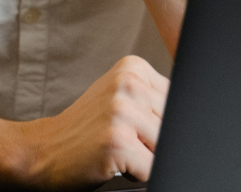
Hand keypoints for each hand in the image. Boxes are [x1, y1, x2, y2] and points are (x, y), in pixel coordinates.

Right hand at [15, 56, 168, 187]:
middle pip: (174, 122)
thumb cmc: (86, 129)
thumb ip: (152, 98)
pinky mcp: (117, 141)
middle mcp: (128, 83)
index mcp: (133, 67)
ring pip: (166, 147)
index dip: (167, 122)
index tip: (147, 129)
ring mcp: (122, 110)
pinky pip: (153, 168)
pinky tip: (118, 163)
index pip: (178, 99)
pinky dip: (140, 174)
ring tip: (122, 151)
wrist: (44, 149)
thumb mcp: (119, 97)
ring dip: (148, 158)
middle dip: (158, 140)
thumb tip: (196, 115)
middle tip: (129, 141)